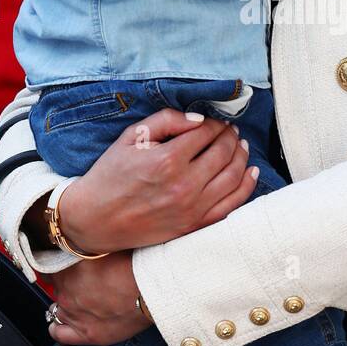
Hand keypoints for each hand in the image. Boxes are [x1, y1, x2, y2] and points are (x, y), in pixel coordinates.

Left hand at [46, 252, 149, 345]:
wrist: (150, 288)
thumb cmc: (134, 264)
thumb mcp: (104, 242)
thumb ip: (85, 242)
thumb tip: (79, 236)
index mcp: (66, 267)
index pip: (48, 264)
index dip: (59, 263)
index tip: (67, 262)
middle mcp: (65, 291)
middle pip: (55, 287)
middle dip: (67, 283)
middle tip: (85, 280)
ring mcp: (73, 313)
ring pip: (56, 308)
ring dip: (66, 303)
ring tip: (83, 300)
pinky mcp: (86, 333)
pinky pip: (59, 333)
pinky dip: (57, 328)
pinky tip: (65, 322)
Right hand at [56, 106, 257, 254]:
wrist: (94, 220)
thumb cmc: (110, 175)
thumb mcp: (130, 138)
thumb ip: (166, 121)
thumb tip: (198, 119)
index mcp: (167, 160)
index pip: (205, 133)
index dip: (214, 124)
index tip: (214, 122)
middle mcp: (184, 185)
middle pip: (223, 153)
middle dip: (230, 137)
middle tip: (230, 131)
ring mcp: (191, 209)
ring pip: (233, 177)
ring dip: (242, 157)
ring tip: (242, 146)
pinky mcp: (194, 226)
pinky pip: (231, 205)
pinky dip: (246, 186)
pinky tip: (251, 173)